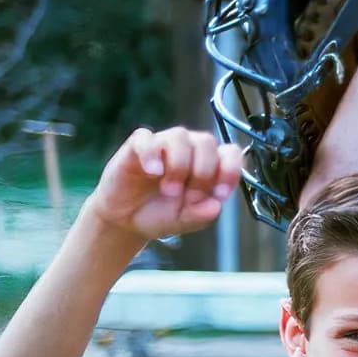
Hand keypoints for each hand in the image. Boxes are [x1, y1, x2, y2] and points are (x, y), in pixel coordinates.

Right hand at [84, 127, 241, 242]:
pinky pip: (145, 137)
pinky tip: (153, 172)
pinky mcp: (137, 146)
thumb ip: (202, 214)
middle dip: (202, 173)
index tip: (220, 194)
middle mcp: (189, 149)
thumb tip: (216, 205)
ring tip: (169, 190)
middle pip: (206, 142)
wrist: (127, 220)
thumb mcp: (186, 220)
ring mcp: (163, 145)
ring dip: (178, 165)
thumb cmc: (162, 214)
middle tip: (189, 197)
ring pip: (179, 136)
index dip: (230, 170)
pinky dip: (151, 153)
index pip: (230, 153)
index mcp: (209, 164)